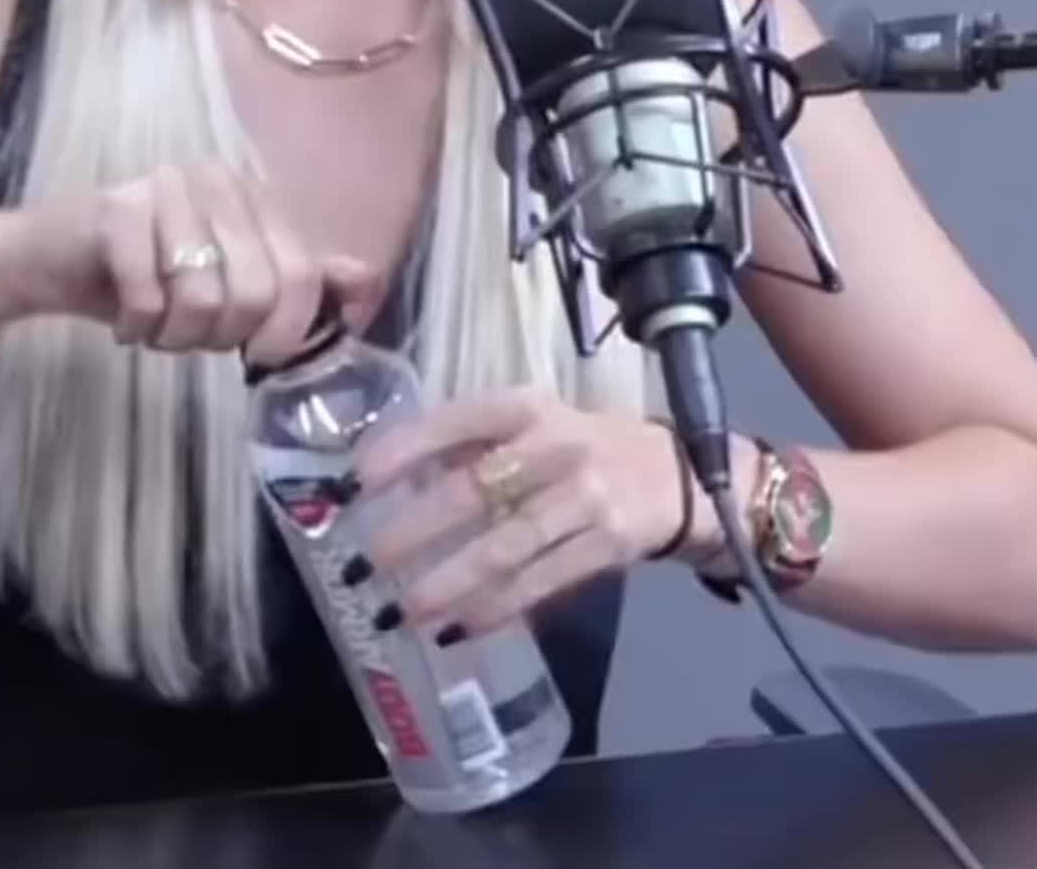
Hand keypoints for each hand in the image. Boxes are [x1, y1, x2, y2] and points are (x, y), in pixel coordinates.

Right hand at [0, 163, 380, 363]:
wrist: (50, 259)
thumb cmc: (149, 274)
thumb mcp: (234, 280)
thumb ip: (300, 278)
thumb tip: (370, 283)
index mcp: (256, 195)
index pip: (303, 272)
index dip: (287, 330)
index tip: (257, 354)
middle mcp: (219, 179)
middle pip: (258, 288)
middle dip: (224, 336)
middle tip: (191, 337)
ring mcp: (168, 187)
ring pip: (203, 297)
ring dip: (176, 336)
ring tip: (157, 326)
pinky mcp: (118, 209)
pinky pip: (149, 296)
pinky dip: (137, 327)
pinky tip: (124, 319)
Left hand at [356, 387, 686, 635]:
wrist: (679, 476)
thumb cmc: (585, 448)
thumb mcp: (534, 425)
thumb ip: (473, 444)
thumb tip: (398, 477)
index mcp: (527, 408)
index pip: (456, 420)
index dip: (405, 448)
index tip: (357, 481)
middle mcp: (555, 445)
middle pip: (474, 491)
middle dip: (415, 530)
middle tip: (367, 562)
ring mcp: (584, 497)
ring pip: (505, 547)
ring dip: (449, 584)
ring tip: (404, 611)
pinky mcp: (607, 544)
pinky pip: (541, 583)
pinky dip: (498, 609)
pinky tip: (460, 629)